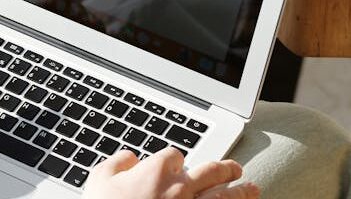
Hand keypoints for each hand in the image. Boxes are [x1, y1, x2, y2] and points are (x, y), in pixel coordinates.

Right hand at [83, 148, 258, 198]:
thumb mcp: (99, 180)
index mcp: (156, 172)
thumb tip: (130, 157)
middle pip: (211, 172)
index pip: (174, 156)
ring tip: (251, 188)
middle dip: (224, 168)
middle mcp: (180, 189)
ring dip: (241, 191)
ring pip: (224, 197)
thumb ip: (116, 163)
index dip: (174, 160)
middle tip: (234, 168)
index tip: (174, 166)